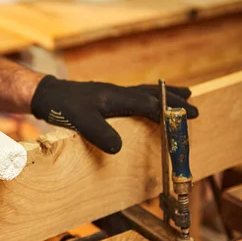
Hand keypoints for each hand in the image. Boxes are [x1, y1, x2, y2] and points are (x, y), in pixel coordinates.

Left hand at [31, 76, 198, 153]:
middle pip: (152, 95)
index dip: (169, 112)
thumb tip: (119, 148)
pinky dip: (148, 97)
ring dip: (164, 95)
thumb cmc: (63, 107)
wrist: (47, 94)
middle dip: (174, 100)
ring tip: (184, 93)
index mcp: (116, 98)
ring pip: (144, 92)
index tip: (188, 116)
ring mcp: (111, 94)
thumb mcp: (80, 121)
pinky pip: (134, 96)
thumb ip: (99, 133)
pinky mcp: (105, 98)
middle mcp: (117, 93)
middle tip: (194, 106)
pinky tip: (146, 102)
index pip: (149, 104)